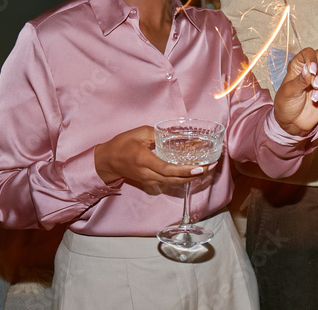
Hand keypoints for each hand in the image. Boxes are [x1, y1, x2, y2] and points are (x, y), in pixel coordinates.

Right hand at [93, 126, 213, 193]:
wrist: (107, 161)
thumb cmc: (123, 144)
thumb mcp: (140, 133)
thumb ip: (159, 135)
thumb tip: (177, 135)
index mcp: (144, 159)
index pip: (167, 168)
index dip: (184, 170)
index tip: (200, 167)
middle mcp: (147, 173)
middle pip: (173, 179)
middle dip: (194, 175)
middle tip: (211, 167)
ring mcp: (148, 180)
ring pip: (172, 183)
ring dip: (190, 178)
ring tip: (206, 170)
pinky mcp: (149, 182)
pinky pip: (167, 183)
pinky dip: (181, 179)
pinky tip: (192, 173)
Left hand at [274, 48, 317, 135]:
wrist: (295, 122)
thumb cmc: (287, 105)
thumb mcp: (288, 93)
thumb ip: (299, 81)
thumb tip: (308, 69)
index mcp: (298, 66)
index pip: (308, 52)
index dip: (312, 59)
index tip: (311, 72)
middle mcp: (312, 68)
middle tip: (314, 86)